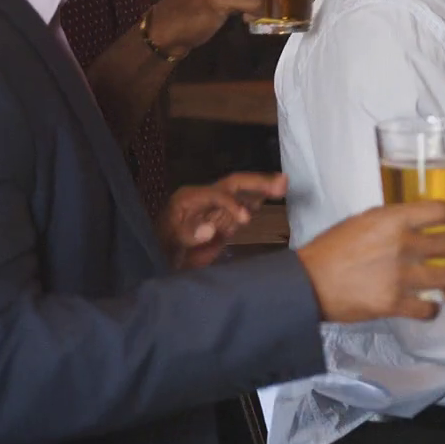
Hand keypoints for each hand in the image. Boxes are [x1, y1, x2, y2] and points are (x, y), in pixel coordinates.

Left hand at [158, 172, 285, 270]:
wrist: (160, 261)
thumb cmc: (160, 249)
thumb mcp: (168, 242)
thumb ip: (188, 234)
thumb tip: (210, 229)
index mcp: (190, 198)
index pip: (217, 194)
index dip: (232, 205)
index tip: (245, 220)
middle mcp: (206, 198)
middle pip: (234, 184)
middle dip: (257, 183)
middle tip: (281, 183)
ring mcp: (217, 209)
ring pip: (243, 192)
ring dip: (263, 188)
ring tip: (284, 185)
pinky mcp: (224, 221)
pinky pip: (244, 206)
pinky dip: (260, 200)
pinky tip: (275, 194)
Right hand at [296, 201, 444, 321]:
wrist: (307, 282)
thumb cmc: (332, 248)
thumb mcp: (364, 220)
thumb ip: (394, 219)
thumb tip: (422, 222)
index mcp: (395, 219)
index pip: (443, 212)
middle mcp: (403, 244)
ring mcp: (401, 276)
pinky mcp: (394, 303)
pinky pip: (429, 308)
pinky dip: (435, 309)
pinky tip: (434, 307)